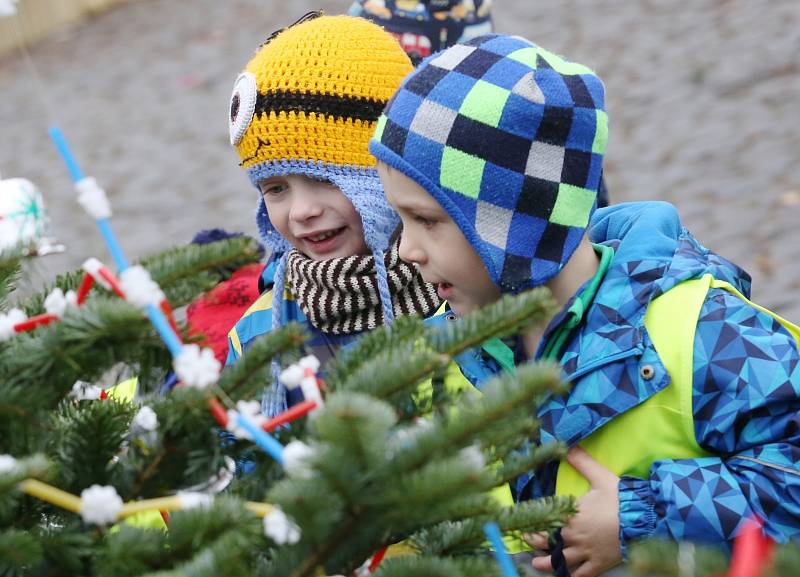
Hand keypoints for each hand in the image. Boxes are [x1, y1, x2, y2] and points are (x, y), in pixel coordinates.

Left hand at [530, 447, 622, 576]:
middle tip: (526, 540)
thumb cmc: (620, 498)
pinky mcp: (599, 564)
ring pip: (561, 562)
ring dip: (547, 563)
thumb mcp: (600, 476)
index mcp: (571, 516)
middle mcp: (574, 536)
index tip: (523, 521)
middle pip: (548, 542)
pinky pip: (583, 575)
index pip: (546, 521)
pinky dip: (573, 576)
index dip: (534, 522)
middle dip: (535, 541)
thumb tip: (568, 446)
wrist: (644, 520)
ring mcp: (586, 552)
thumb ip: (582, 461)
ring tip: (536, 564)